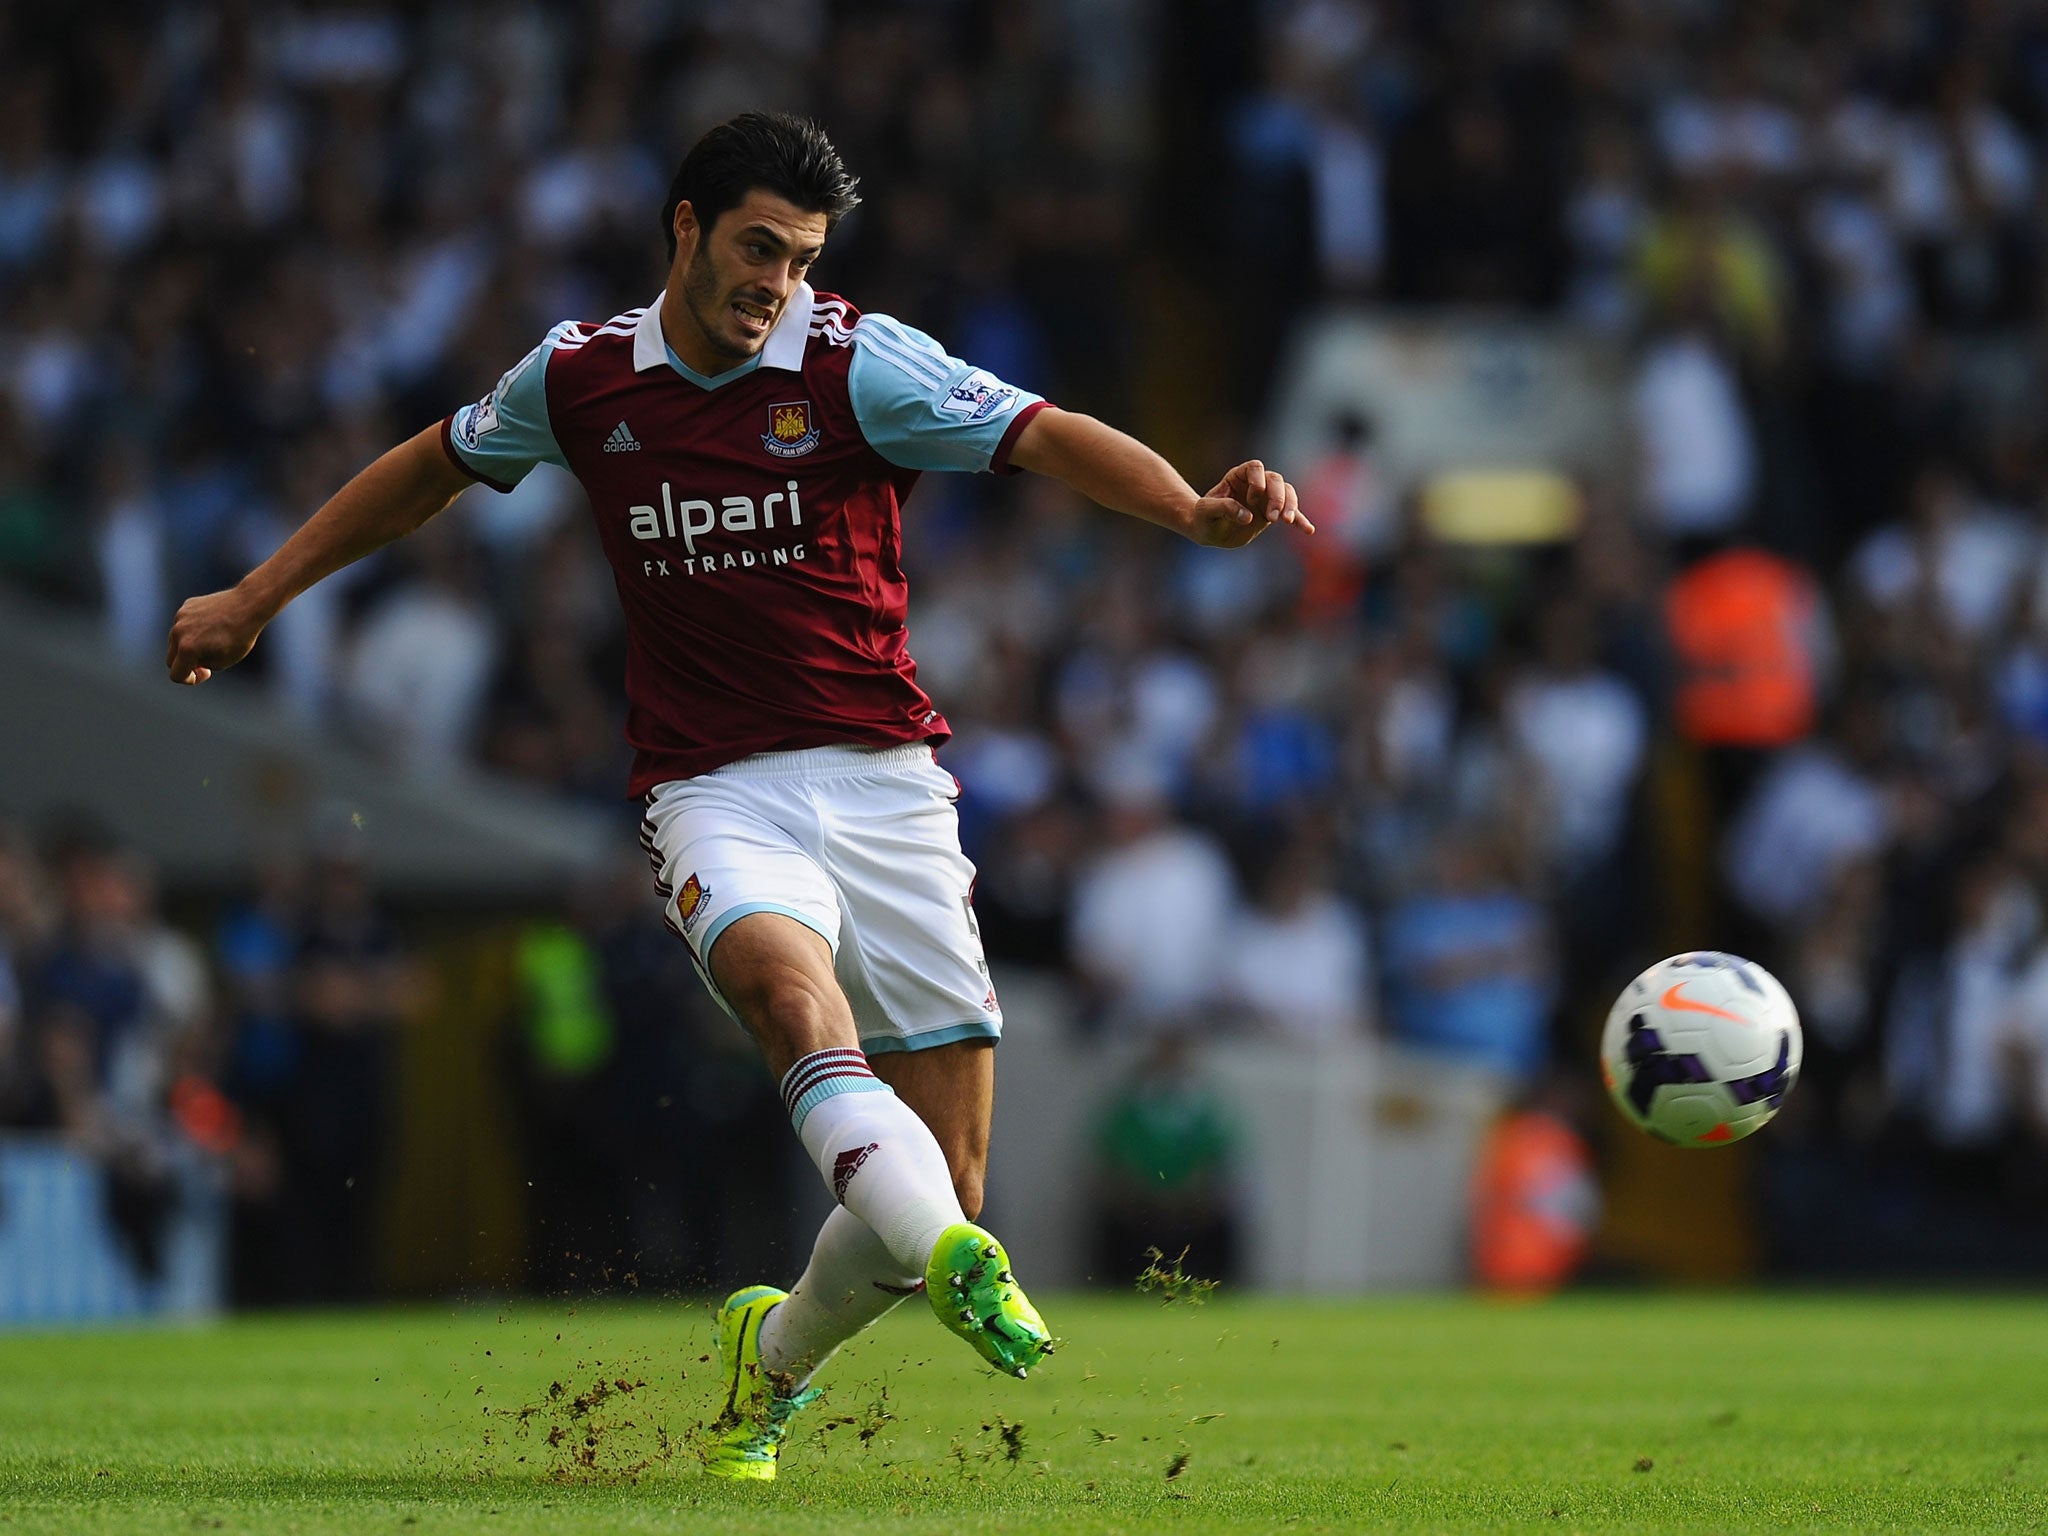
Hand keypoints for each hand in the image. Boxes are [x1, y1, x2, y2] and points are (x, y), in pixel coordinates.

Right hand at [166, 587, 267, 684]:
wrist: (248, 605)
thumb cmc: (240, 637)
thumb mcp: (222, 662)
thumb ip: (201, 665)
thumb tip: (192, 661)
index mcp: (187, 649)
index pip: (176, 675)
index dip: (190, 679)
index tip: (206, 672)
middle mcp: (178, 632)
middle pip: (171, 659)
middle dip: (186, 664)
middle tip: (205, 661)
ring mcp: (180, 617)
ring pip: (176, 640)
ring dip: (188, 646)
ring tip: (211, 642)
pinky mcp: (186, 606)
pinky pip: (183, 624)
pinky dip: (192, 630)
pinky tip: (212, 626)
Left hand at [1187, 460, 1314, 547]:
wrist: (1208, 530)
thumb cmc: (1203, 517)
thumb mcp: (1206, 511)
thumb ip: (1224, 509)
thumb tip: (1247, 517)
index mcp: (1238, 476)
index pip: (1255, 468)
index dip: (1257, 480)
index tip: (1252, 497)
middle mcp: (1255, 484)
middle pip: (1275, 480)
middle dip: (1277, 497)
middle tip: (1273, 517)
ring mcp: (1266, 498)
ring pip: (1287, 493)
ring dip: (1290, 505)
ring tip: (1287, 521)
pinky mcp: (1272, 514)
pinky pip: (1290, 515)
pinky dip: (1299, 521)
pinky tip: (1308, 530)